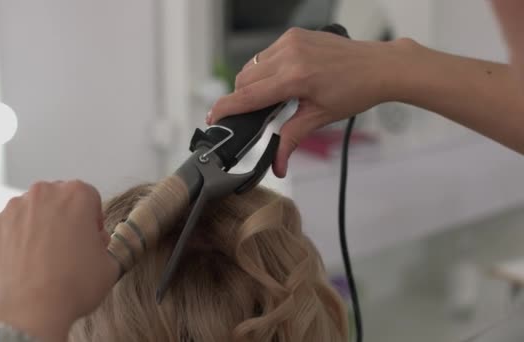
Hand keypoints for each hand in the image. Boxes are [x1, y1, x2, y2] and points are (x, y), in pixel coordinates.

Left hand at [0, 181, 117, 341]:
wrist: (31, 309)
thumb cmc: (71, 286)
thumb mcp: (110, 264)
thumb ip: (106, 244)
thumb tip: (96, 241)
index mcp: (77, 194)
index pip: (91, 198)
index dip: (93, 220)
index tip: (91, 237)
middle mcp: (45, 193)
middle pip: (60, 198)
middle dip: (66, 217)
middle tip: (70, 246)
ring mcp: (16, 207)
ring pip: (35, 209)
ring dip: (42, 224)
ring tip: (47, 256)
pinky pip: (13, 224)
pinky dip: (20, 236)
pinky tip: (28, 259)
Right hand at [208, 27, 412, 176]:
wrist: (378, 66)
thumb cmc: (355, 91)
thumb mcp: (319, 118)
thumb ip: (290, 140)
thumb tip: (277, 166)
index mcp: (295, 78)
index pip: (247, 96)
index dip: (225, 109)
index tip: (213, 119)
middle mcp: (289, 55)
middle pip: (244, 80)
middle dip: (242, 98)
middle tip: (254, 114)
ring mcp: (291, 41)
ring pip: (252, 65)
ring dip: (253, 83)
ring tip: (273, 96)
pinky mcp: (294, 35)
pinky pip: (266, 54)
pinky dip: (266, 69)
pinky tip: (282, 79)